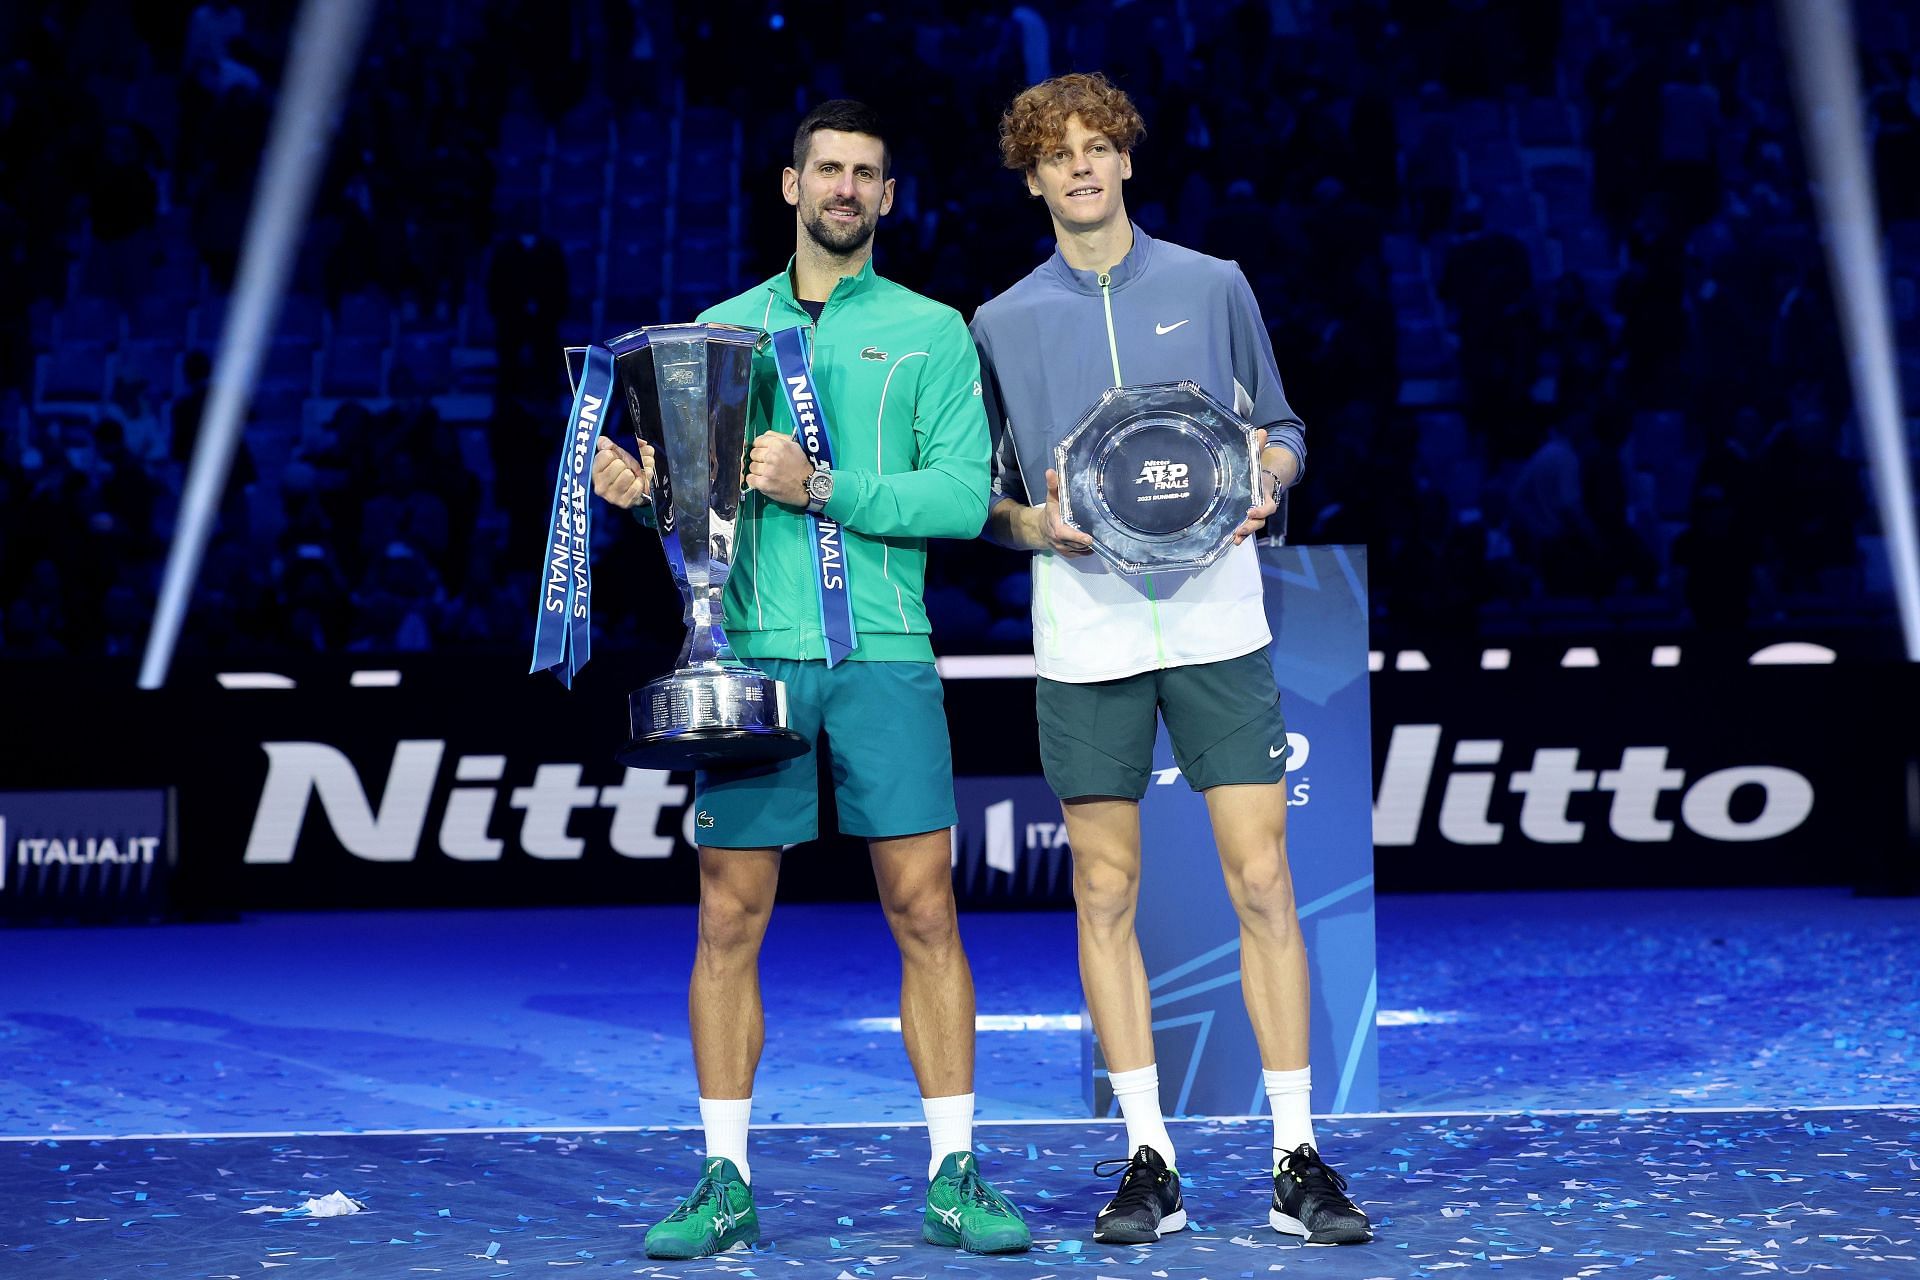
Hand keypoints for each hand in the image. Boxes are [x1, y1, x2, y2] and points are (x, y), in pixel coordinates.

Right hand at [592, 436, 654, 508]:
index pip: (607, 454)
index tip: (618, 455)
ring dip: (635, 471)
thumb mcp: (610, 452)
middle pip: (618, 464)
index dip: (617, 452)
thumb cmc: (618, 471)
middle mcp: (601, 485)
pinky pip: (637, 486)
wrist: (627, 491)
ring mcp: (612, 495)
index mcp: (595, 471)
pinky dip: (642, 481)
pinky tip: (638, 480)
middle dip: (628, 461)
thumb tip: (613, 443)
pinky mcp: (625, 502)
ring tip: (634, 473)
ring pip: (628, 474)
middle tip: (629, 464)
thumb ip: (608, 443)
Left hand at [745, 432, 813, 506]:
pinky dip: (754, 481)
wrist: (809, 485)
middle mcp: (772, 456)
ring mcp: (767, 471)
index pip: (757, 441)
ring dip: (757, 470)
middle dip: (759, 458)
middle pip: (753, 454)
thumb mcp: (794, 445)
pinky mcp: (764, 484)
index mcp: (778, 444)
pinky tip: (763, 480)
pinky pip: (750, 479)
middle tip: (768, 464)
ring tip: (768, 473)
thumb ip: (778, 437)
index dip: (760, 447)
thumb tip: (764, 435)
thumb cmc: (802, 466)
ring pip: (751, 467)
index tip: (764, 452)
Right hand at [1042, 468, 1094, 555]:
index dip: (1077, 537)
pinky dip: (1088, 550)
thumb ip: (1053, 486)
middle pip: (1077, 543)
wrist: (1039, 529)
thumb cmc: (1049, 512)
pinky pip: (1080, 554)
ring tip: (1101, 537)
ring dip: (1090, 545)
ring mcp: (1064, 549)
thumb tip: (1051, 471)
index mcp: (1056, 527)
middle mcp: (1060, 541)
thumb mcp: (1051, 498)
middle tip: (1102, 534)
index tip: (1089, 538)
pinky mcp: (1068, 554)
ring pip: (1080, 550)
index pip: (1066, 534)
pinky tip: (1094, 542)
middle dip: (1088, 540)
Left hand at [1231, 428, 1279, 544]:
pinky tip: (1229, 539)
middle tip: (1240, 529)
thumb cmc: (1258, 469)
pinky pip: (1243, 529)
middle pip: (1260, 521)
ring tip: (1234, 537)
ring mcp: (1253, 514)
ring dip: (1244, 533)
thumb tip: (1261, 431)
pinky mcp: (1244, 518)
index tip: (1252, 510)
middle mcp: (1261, 507)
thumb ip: (1258, 447)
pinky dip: (1238, 535)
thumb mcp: (1258, 457)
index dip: (1261, 510)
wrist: (1263, 478)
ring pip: (1252, 527)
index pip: (1268, 506)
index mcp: (1266, 494)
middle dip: (1251, 526)